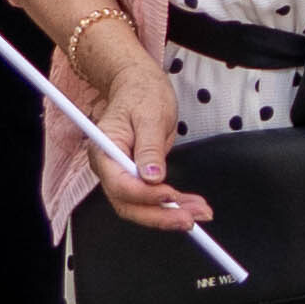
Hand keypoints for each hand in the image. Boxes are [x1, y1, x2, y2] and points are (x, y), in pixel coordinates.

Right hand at [46, 19, 213, 235]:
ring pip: (142, 207)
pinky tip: (193, 207)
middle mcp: (110, 168)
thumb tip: (151, 177)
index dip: (144, 196)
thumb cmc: (141, 94)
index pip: (119, 184)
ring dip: (170, 214)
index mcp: (105, 150)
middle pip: (128, 204)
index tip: (169, 196)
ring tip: (199, 213)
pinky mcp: (139, 178)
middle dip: (160, 215)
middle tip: (188, 218)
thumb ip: (149, 148)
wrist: (140, 85)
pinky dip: (174, 205)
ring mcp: (123, 175)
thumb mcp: (150, 114)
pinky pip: (153, 199)